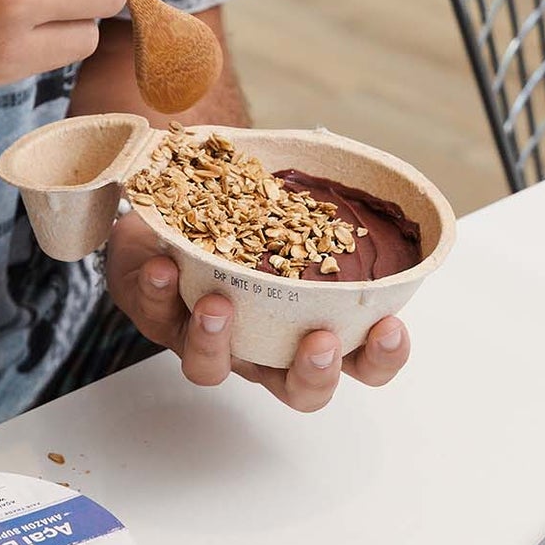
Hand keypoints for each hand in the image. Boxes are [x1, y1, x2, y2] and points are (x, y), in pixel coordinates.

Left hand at [105, 208, 409, 410]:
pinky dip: (158, 292)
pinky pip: (155, 314)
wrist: (169, 212)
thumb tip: (344, 154)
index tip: (389, 325)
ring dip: (217, 340)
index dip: (381, 355)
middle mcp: (261, 342)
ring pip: (212, 368)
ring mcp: (207, 336)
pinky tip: (162, 267)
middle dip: (313, 372)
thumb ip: (315, 194)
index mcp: (307, 320)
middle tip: (319, 340)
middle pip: (297, 390)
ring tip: (219, 304)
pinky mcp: (157, 316)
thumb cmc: (241, 214)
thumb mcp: (287, 203)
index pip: (360, 359)